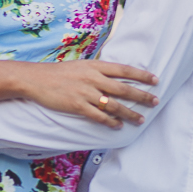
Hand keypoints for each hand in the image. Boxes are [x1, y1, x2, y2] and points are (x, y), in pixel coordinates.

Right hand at [17, 60, 158, 128]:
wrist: (36, 79)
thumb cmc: (59, 73)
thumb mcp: (81, 65)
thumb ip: (98, 70)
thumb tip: (115, 76)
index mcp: (95, 65)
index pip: (124, 69)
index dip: (141, 75)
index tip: (155, 80)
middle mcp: (93, 78)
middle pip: (124, 88)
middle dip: (142, 96)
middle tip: (156, 101)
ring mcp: (85, 92)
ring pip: (114, 105)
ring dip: (130, 113)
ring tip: (141, 119)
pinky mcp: (77, 106)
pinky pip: (99, 116)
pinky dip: (111, 122)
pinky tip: (118, 126)